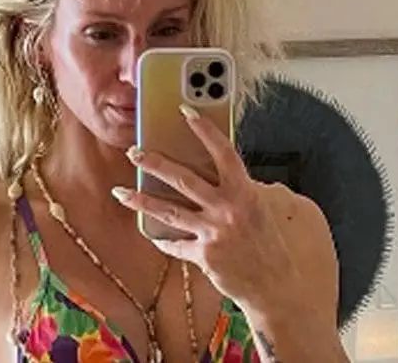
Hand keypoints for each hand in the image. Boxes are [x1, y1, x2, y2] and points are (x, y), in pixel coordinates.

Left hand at [111, 103, 336, 322]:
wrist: (277, 286)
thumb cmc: (271, 244)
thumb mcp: (266, 208)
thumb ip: (244, 188)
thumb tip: (224, 172)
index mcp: (246, 192)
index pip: (223, 153)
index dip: (205, 130)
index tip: (185, 110)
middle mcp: (229, 210)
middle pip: (184, 180)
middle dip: (155, 163)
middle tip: (134, 151)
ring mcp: (214, 234)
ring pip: (170, 212)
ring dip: (142, 201)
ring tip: (120, 192)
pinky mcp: (204, 257)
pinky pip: (176, 245)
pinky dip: (164, 240)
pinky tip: (152, 235)